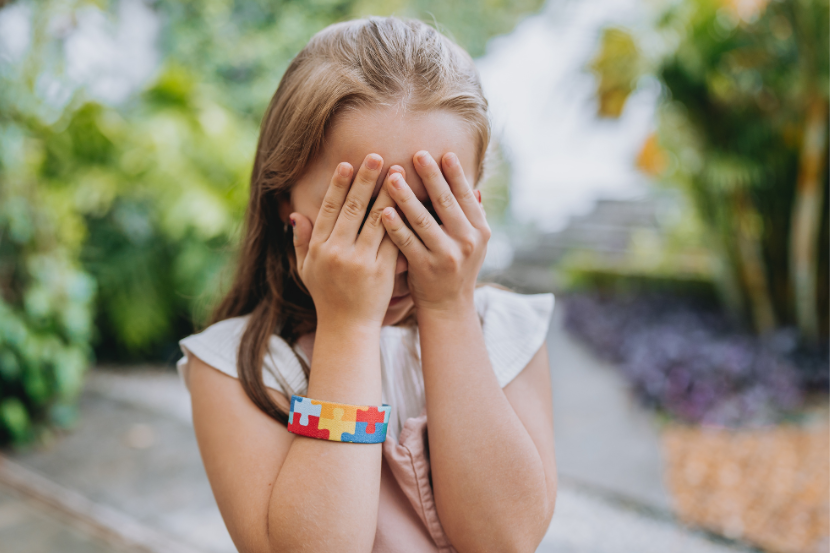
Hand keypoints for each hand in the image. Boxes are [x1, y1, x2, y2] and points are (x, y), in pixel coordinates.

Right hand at [291, 154, 400, 327]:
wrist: (347, 328)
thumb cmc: (326, 297)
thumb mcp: (305, 269)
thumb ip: (301, 241)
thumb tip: (295, 214)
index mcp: (319, 248)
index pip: (329, 208)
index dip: (338, 184)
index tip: (348, 164)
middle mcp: (337, 251)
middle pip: (353, 208)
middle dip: (366, 180)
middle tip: (377, 156)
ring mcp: (360, 261)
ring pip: (377, 220)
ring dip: (389, 193)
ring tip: (399, 172)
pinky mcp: (381, 271)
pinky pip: (393, 240)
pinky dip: (402, 221)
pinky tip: (410, 204)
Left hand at [381, 150, 489, 313]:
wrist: (449, 307)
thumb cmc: (456, 267)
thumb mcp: (474, 243)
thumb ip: (472, 216)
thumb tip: (475, 187)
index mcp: (480, 230)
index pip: (465, 195)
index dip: (454, 173)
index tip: (442, 152)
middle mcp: (467, 241)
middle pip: (445, 203)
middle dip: (431, 176)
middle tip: (417, 154)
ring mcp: (446, 255)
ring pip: (423, 220)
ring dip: (406, 197)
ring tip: (391, 177)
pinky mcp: (425, 268)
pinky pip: (406, 242)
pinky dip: (395, 226)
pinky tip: (383, 211)